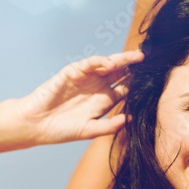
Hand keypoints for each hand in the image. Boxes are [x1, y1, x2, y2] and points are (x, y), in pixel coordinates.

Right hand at [14, 51, 143, 144]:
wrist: (34, 125)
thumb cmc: (61, 130)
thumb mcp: (89, 131)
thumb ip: (109, 126)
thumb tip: (130, 119)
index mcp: (103, 102)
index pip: (125, 89)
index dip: (138, 84)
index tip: (154, 80)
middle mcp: (96, 88)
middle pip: (120, 74)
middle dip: (134, 67)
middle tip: (149, 61)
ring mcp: (85, 79)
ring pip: (107, 66)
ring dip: (122, 61)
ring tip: (136, 57)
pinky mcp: (72, 73)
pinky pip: (89, 64)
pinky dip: (99, 62)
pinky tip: (110, 64)